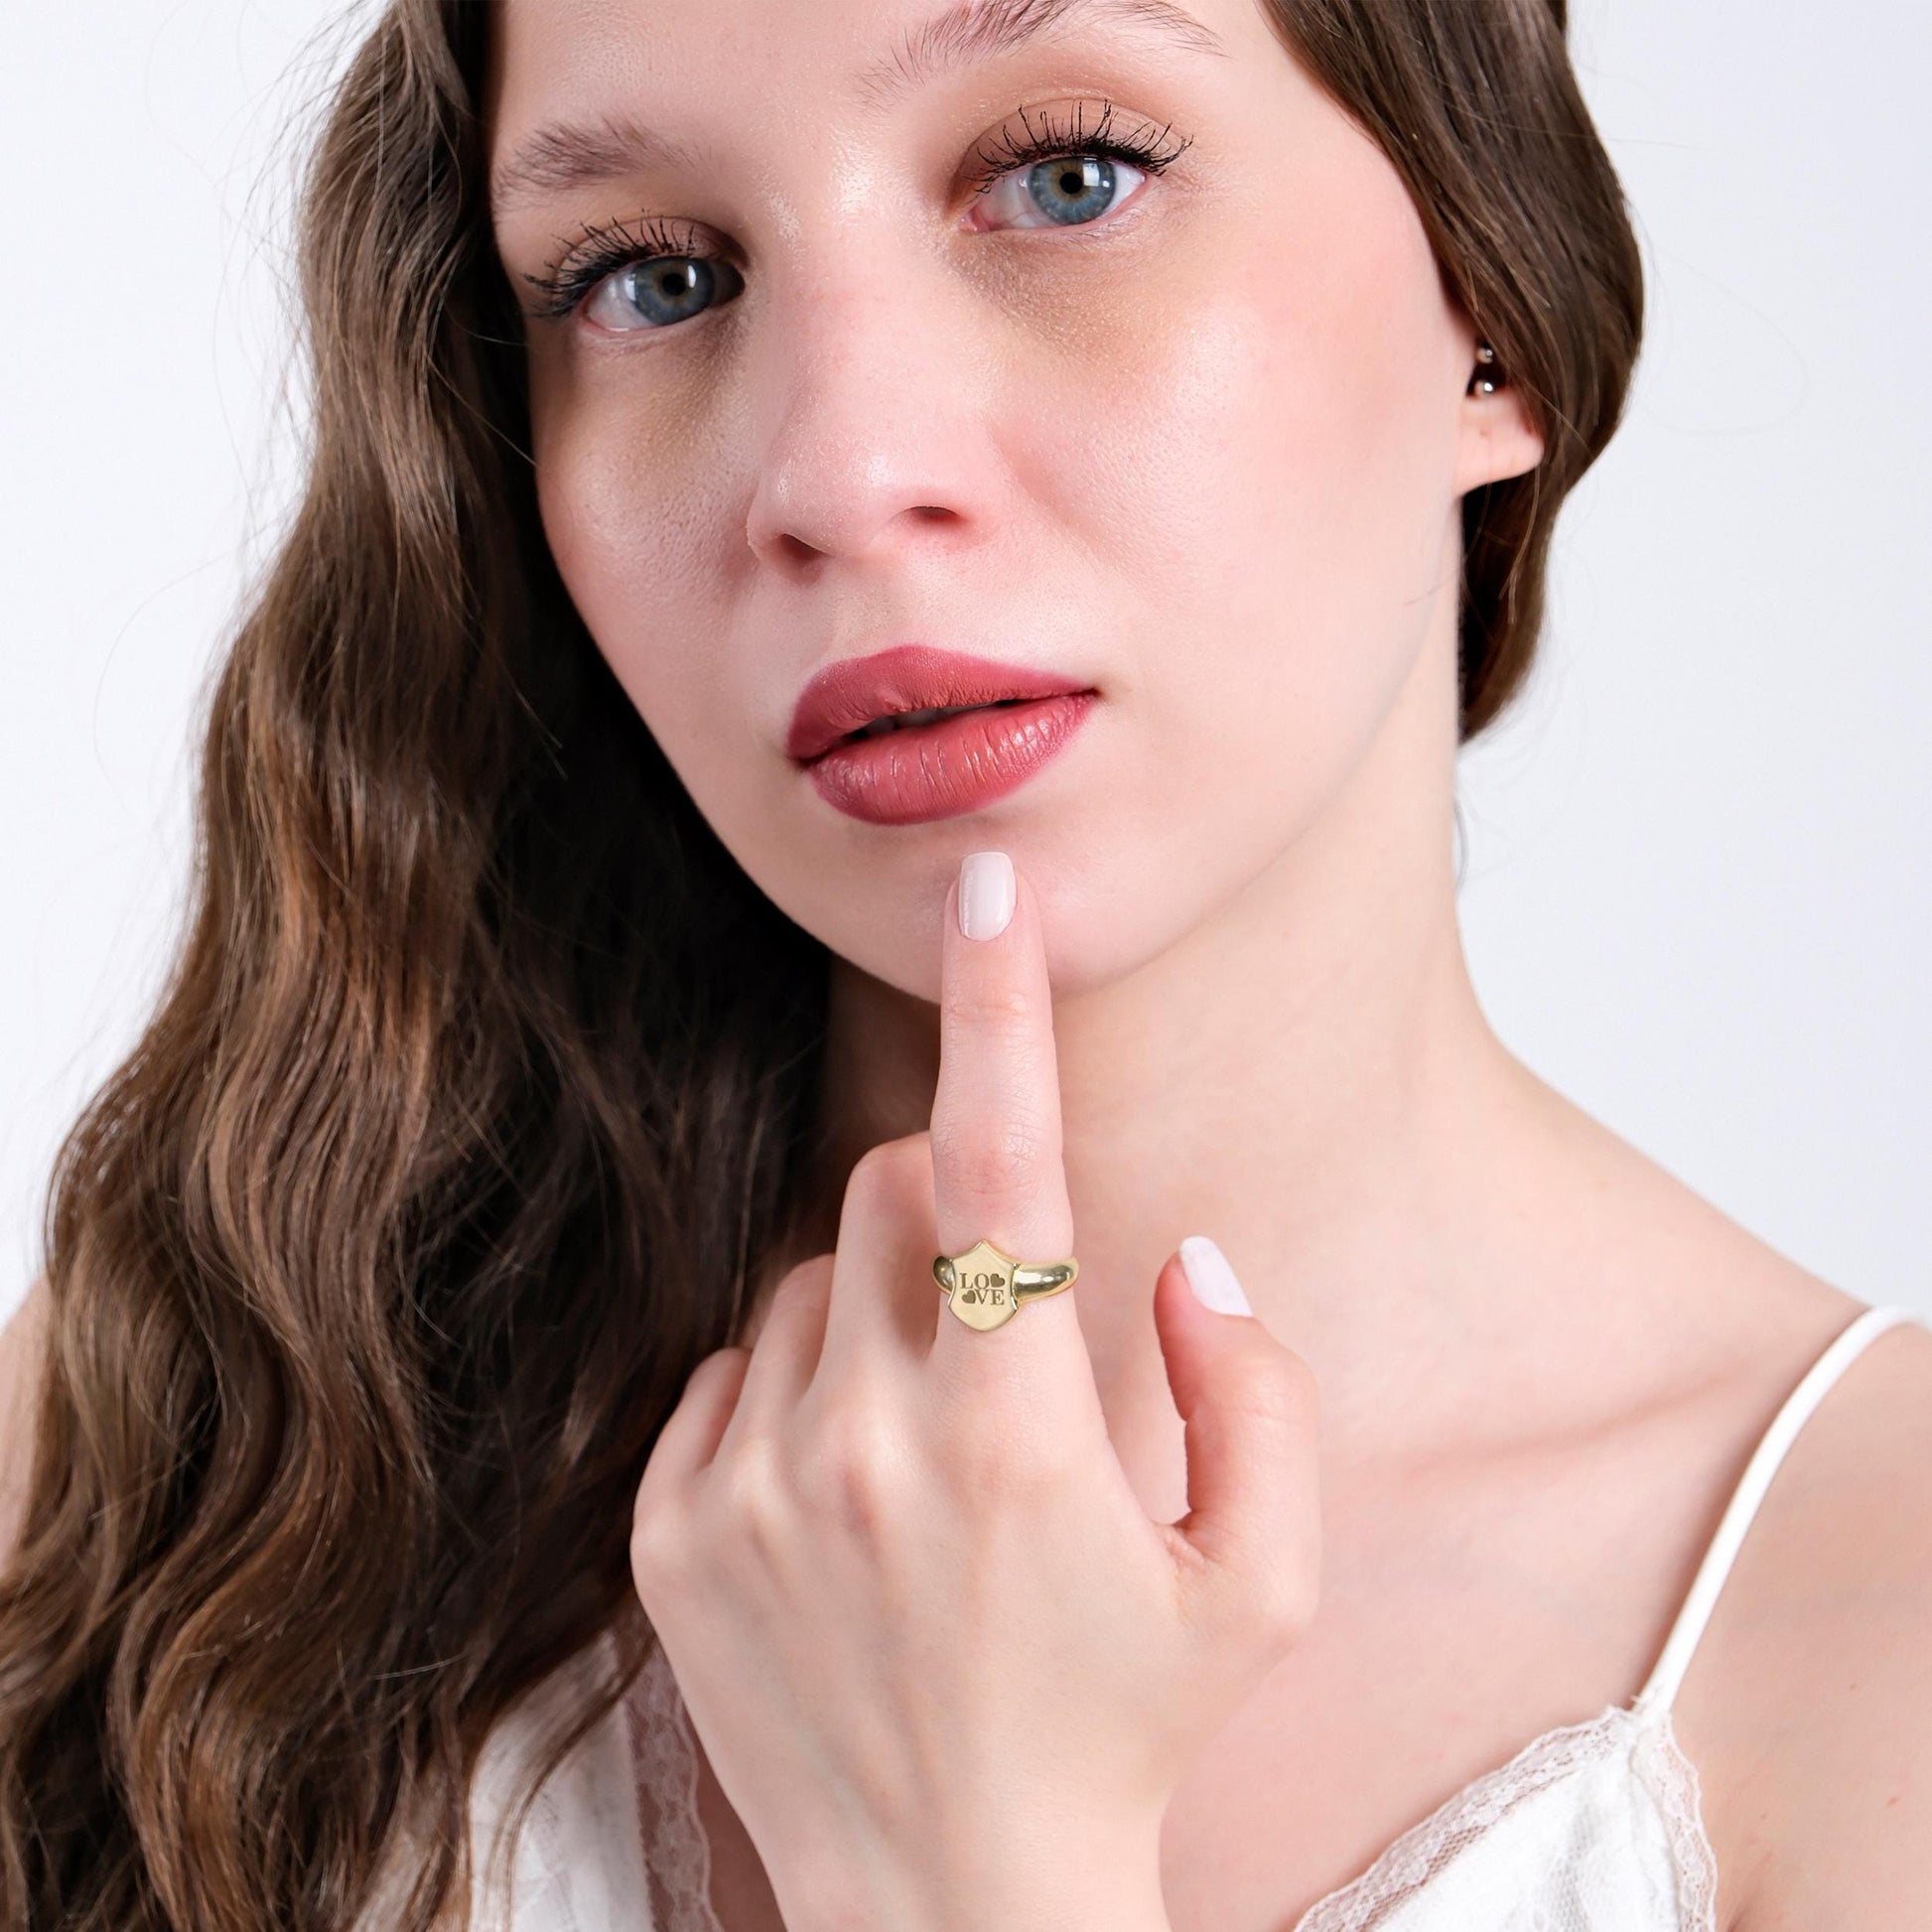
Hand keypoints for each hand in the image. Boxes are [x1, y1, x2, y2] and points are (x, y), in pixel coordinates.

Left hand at [630, 850, 1320, 1931]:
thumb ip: (1258, 1393)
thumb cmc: (1125, 1734)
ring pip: (811, 1272)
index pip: (1006, 1162)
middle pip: (894, 1186)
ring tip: (930, 1436)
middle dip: (961, 1204)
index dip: (1002, 1001)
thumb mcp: (1259, 1583)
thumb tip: (1184, 1257)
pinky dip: (799, 1383)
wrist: (950, 1906)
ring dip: (881, 1303)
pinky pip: (733, 1362)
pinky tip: (847, 1493)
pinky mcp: (668, 1528)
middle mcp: (861, 1445)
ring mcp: (745, 1487)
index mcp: (1014, 1439)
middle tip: (1009, 1315)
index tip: (985, 879)